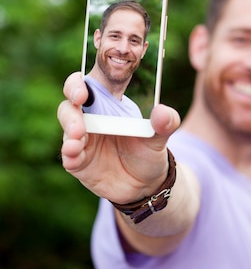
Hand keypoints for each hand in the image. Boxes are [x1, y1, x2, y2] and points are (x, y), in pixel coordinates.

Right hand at [57, 72, 180, 203]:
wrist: (145, 185)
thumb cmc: (148, 153)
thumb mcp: (159, 138)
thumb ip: (165, 123)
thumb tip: (163, 112)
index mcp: (107, 105)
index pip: (87, 85)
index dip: (78, 83)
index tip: (83, 89)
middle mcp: (90, 119)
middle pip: (70, 104)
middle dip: (71, 106)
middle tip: (80, 107)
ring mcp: (82, 141)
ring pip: (67, 128)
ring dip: (70, 129)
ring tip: (78, 137)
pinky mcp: (79, 162)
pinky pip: (69, 156)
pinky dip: (69, 154)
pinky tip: (74, 155)